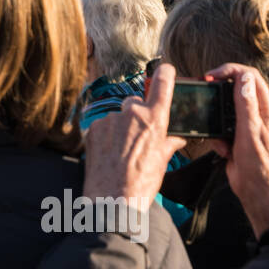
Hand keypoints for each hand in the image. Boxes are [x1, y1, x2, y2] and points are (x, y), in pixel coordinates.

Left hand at [83, 63, 187, 205]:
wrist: (113, 199)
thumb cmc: (141, 183)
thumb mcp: (162, 162)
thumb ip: (168, 143)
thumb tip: (175, 139)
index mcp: (154, 119)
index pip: (163, 84)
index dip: (165, 74)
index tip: (165, 69)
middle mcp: (131, 114)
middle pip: (135, 104)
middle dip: (137, 116)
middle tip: (138, 137)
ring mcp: (110, 119)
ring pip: (118, 117)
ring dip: (120, 128)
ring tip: (121, 152)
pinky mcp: (93, 128)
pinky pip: (103, 126)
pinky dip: (106, 136)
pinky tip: (109, 154)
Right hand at [205, 64, 268, 235]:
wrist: (257, 191)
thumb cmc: (259, 165)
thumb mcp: (250, 132)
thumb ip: (246, 104)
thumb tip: (242, 78)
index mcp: (265, 108)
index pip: (249, 76)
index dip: (230, 71)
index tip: (212, 75)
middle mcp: (257, 113)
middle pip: (235, 88)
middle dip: (219, 92)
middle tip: (205, 92)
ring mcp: (246, 125)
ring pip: (224, 109)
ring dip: (217, 119)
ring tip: (218, 134)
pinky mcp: (235, 137)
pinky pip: (220, 128)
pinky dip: (217, 137)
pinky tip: (222, 149)